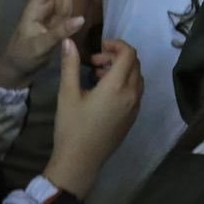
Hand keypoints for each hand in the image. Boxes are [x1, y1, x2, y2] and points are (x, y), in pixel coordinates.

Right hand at [44, 39, 142, 198]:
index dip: (116, 45)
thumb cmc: (72, 127)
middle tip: (94, 63)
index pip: (129, 54)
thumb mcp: (67, 94)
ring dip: (121, 70)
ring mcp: (136, 107)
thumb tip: (68, 41)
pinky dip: (125, 83)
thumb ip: (70, 65)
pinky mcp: (133, 117)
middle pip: (134, 63)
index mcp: (117, 86)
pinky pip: (136, 91)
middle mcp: (132, 94)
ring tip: (97, 76)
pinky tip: (104, 92)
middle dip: (116, 57)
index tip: (98, 47)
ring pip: (136, 77)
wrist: (80, 162)